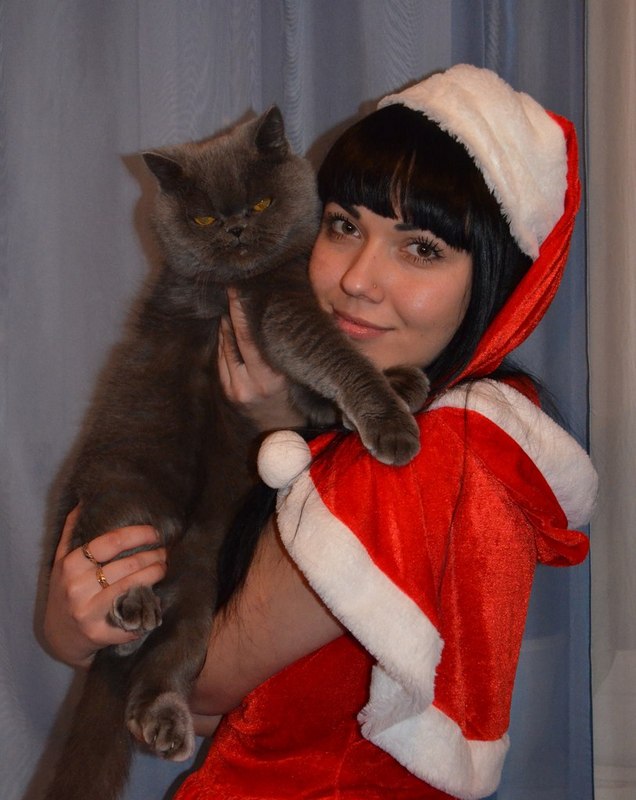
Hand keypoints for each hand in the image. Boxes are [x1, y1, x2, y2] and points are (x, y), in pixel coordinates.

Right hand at [43, 508, 167, 668]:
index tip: (155, 532)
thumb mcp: (62, 561)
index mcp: (70, 564)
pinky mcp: (100, 633)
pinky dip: (148, 603)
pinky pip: (132, 612)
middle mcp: (77, 587)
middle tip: (165, 550)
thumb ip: (72, 531)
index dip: (138, 534)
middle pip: (127, 564)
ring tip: (164, 566)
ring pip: (133, 585)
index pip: (111, 542)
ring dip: (155, 573)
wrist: (59, 636)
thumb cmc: (66, 590)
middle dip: (153, 554)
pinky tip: (156, 595)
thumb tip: (84, 500)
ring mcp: (88, 611)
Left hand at [218, 288, 305, 430]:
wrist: (285, 432)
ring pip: (224, 349)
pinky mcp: (227, 392)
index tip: (237, 290)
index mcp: (270, 380)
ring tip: (231, 304)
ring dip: (227, 326)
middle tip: (232, 289)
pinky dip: (225, 342)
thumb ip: (290, 349)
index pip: (250, 339)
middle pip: (234, 341)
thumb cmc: (302, 399)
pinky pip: (222, 360)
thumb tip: (288, 313)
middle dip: (232, 314)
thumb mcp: (299, 374)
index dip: (241, 313)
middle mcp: (248, 385)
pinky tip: (229, 327)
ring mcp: (234, 390)